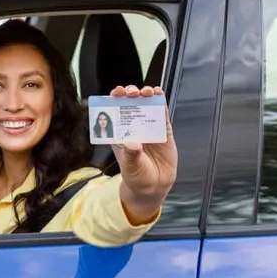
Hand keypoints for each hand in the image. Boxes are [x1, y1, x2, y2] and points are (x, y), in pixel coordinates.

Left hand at [109, 85, 177, 223]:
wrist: (155, 186)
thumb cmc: (137, 176)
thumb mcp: (131, 168)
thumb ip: (132, 155)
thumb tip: (133, 144)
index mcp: (119, 134)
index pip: (114, 113)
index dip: (113, 101)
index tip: (116, 93)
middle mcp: (132, 128)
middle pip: (130, 105)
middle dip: (130, 94)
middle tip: (132, 92)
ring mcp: (148, 127)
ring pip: (146, 106)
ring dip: (145, 95)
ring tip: (147, 91)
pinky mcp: (163, 131)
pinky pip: (161, 114)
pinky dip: (160, 103)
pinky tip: (159, 93)